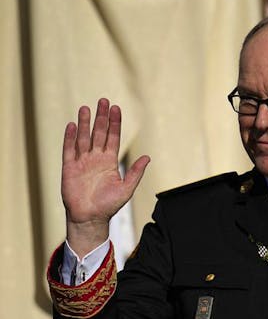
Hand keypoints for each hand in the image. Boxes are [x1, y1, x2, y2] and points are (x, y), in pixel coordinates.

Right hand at [62, 99, 148, 255]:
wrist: (90, 218)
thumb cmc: (109, 205)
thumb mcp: (126, 188)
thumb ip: (136, 172)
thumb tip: (147, 157)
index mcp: (110, 162)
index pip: (113, 138)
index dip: (115, 123)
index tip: (116, 108)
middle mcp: (96, 158)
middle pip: (99, 133)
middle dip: (101, 117)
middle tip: (103, 101)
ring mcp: (82, 162)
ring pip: (83, 137)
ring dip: (85, 123)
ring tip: (86, 108)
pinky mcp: (69, 167)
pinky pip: (69, 149)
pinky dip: (70, 137)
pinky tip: (72, 125)